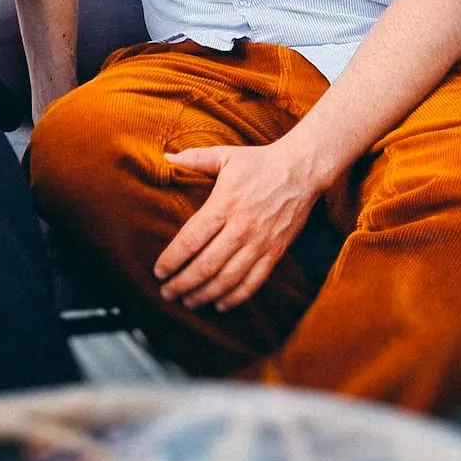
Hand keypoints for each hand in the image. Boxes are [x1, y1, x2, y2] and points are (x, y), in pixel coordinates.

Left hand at [154, 140, 323, 312]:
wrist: (301, 170)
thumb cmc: (259, 162)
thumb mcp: (226, 155)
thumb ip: (195, 158)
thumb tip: (167, 156)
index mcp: (225, 204)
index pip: (192, 239)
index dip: (173, 259)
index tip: (159, 271)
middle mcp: (241, 227)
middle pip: (206, 265)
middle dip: (183, 283)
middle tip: (167, 293)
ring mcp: (260, 242)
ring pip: (228, 278)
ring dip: (205, 294)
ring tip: (188, 302)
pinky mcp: (276, 251)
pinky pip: (254, 281)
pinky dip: (236, 297)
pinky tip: (220, 305)